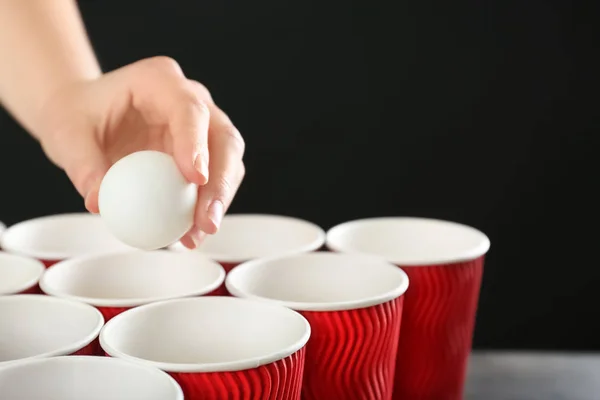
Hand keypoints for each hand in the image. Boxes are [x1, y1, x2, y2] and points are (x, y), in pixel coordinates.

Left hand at [37, 56, 245, 248]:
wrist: (85, 118)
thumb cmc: (77, 115)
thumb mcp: (66, 135)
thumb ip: (83, 166)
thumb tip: (99, 202)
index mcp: (160, 81)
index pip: (189, 109)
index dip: (197, 143)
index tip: (195, 178)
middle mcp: (190, 100)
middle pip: (223, 137)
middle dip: (220, 182)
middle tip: (206, 220)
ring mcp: (201, 127)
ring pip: (229, 161)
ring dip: (219, 200)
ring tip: (196, 235)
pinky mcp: (203, 154)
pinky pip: (215, 181)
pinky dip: (207, 208)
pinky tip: (189, 233)